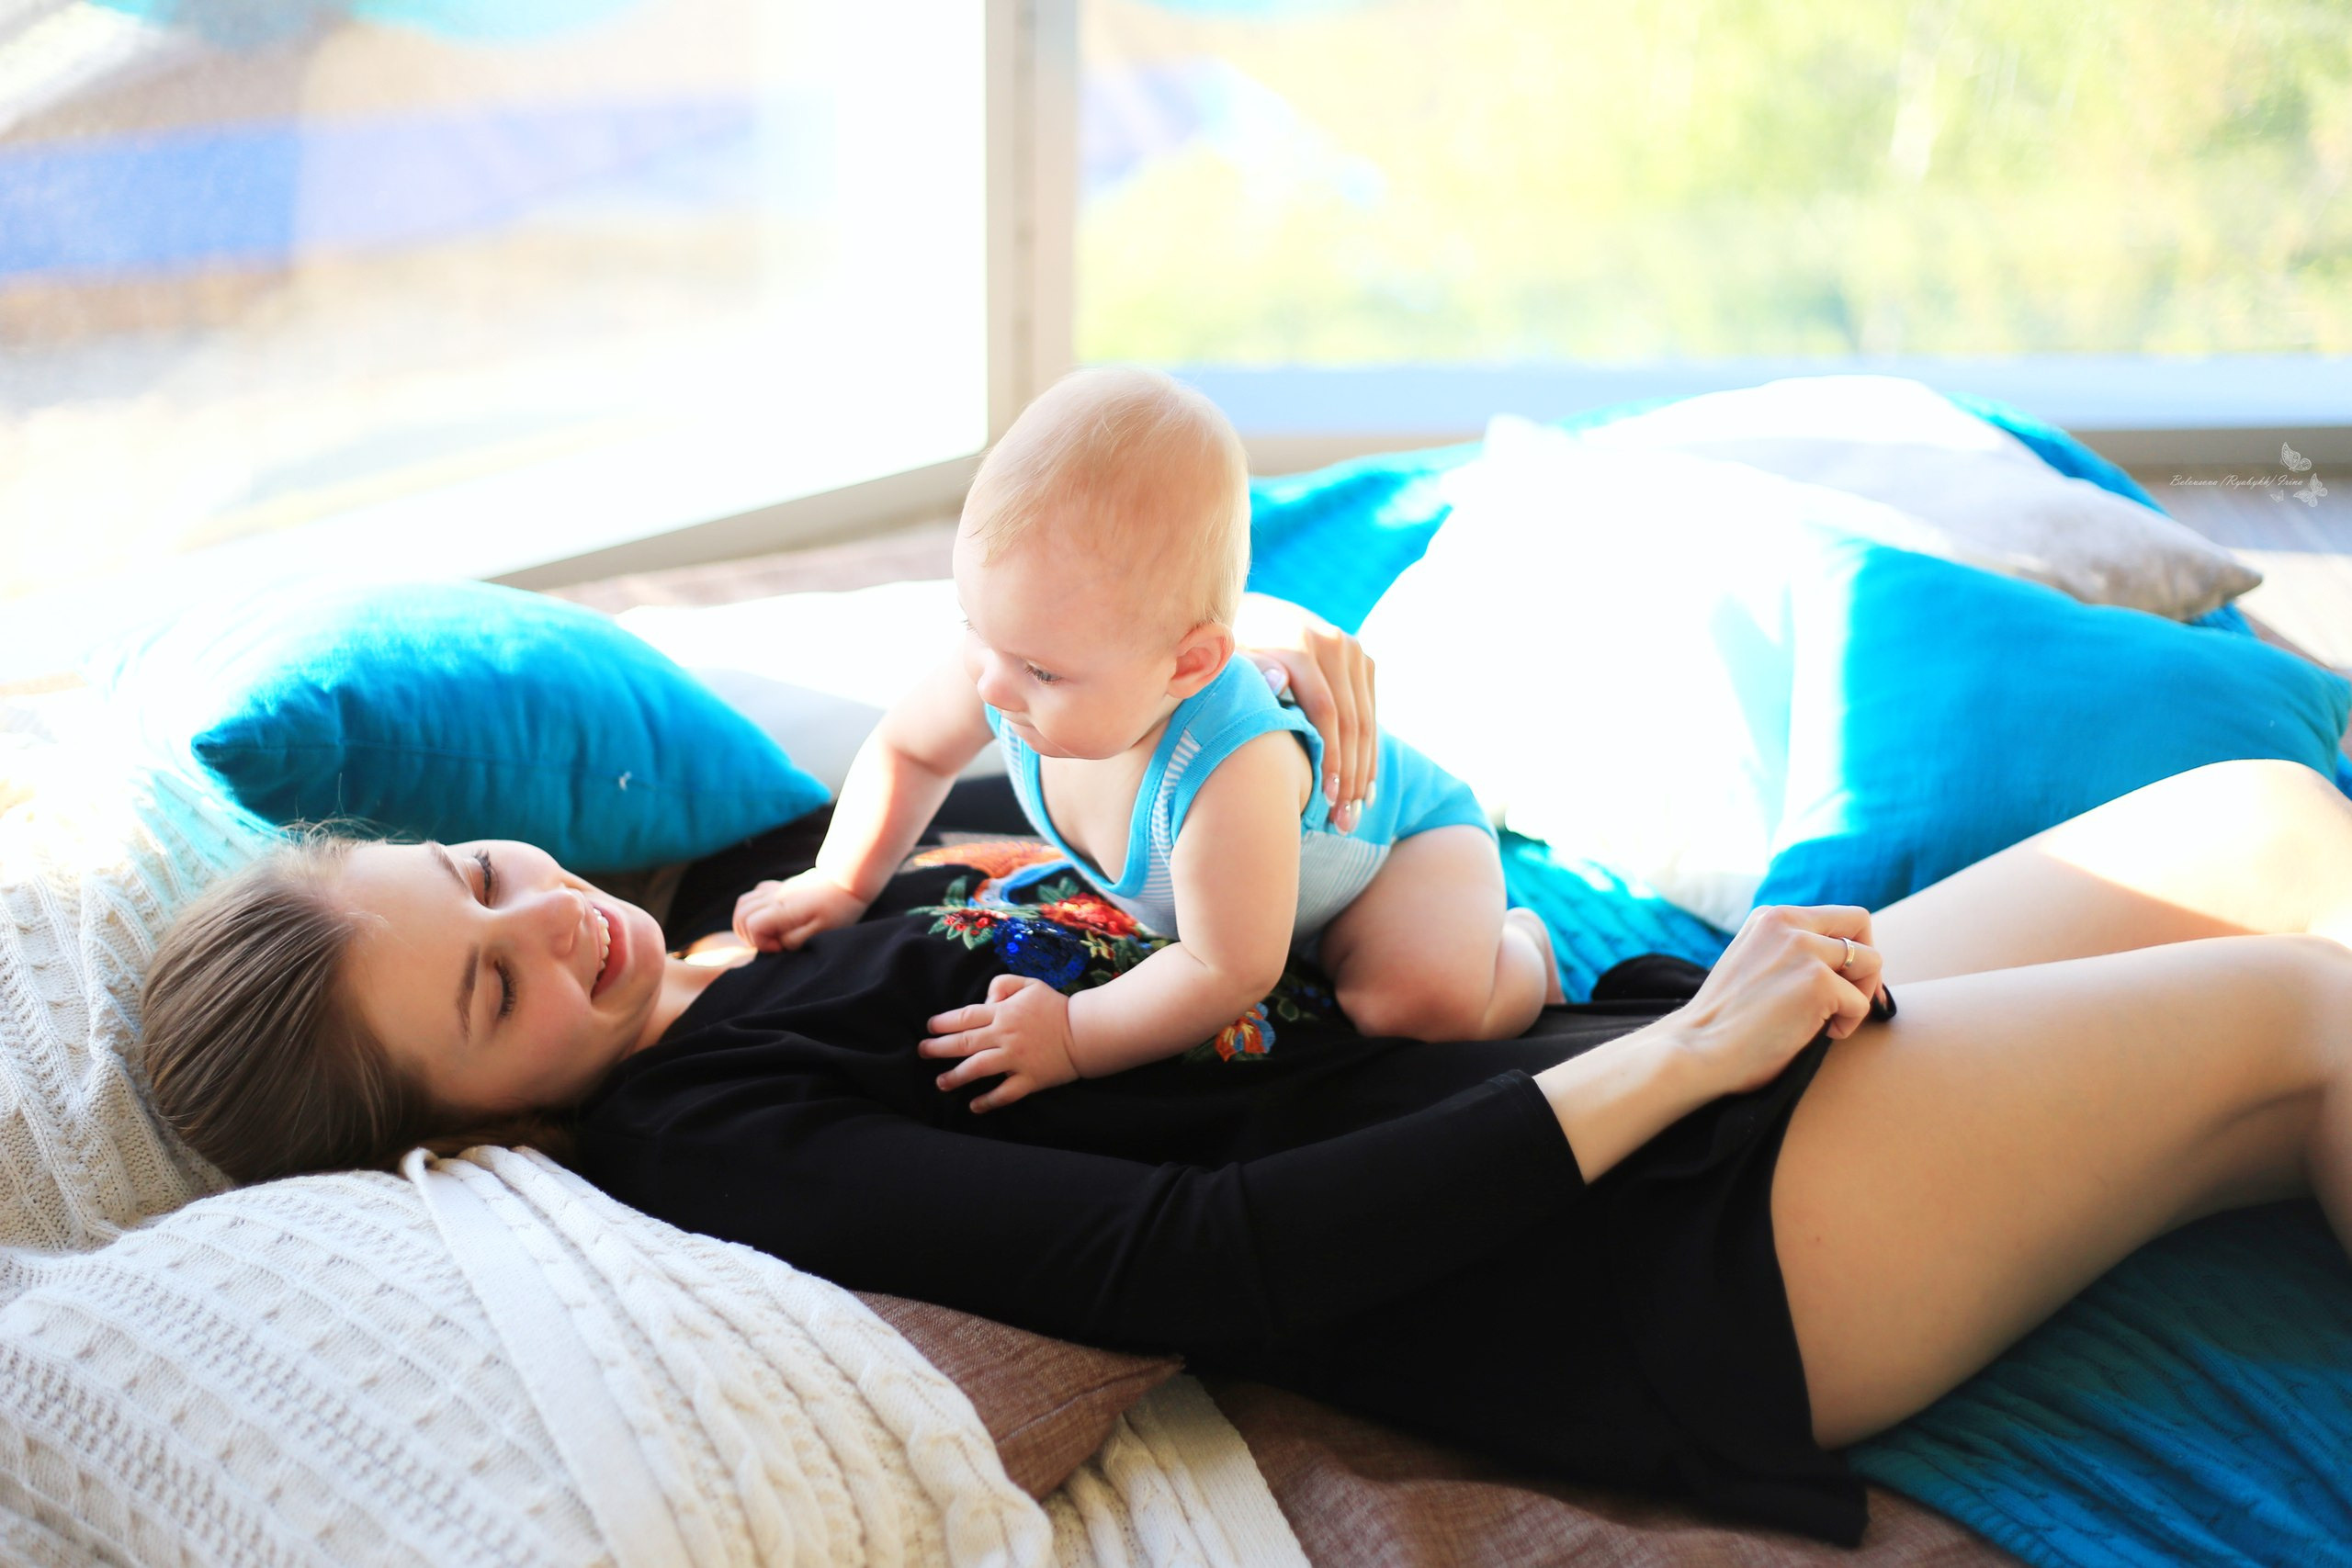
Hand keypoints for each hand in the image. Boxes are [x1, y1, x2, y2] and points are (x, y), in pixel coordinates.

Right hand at [732, 868, 869, 951]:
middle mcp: (774, 897)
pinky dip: (753, 908)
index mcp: (783, 909)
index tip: (779, 947)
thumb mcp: (821, 931)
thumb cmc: (839, 908)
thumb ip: (794, 941)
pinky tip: (769, 917)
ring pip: (743, 903)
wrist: (847, 879)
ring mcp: (775, 890)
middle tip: (771, 943)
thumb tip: (777, 944)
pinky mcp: (779, 887)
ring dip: (746, 922)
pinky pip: (754, 894)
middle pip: (740, 914)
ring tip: (767, 933)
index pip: (752, 925)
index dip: (760, 942)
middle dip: (748, 935)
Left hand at [920, 973, 1081, 1113]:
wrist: (1085, 1032)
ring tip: (941, 1082)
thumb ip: (1002, 984)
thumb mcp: (1029, 984)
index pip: (965, 1016)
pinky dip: (988, 1101)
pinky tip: (974, 1106)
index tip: (930, 1027)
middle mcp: (1005, 1036)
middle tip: (923, 1052)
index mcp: (1003, 1012)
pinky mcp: (1029, 1079)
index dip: (943, 1022)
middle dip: (939, 1048)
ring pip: (978, 1068)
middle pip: (964, 1042)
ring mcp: (1016, 1059)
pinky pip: (1005, 1093)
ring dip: (956, 1076)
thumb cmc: (1055, 1006)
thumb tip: (985, 998)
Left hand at [1233, 593, 1376, 832]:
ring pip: (1367, 722)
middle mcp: (1334, 643)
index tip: (1325, 799)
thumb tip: (1278, 681)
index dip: (1330, 758)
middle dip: (1350, 776)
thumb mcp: (1226, 663)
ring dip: (1364, 772)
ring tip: (1355, 814)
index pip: (1326, 712)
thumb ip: (1247, 672)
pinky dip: (1369, 753)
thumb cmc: (1228, 654)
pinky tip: (1365, 788)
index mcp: (1300, 644)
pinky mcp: (1363, 661)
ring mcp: (1353, 651)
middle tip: (1343, 821)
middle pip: (1352, 721)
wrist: (1252, 617)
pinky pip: (1371, 714)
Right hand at [1676, 905, 1889, 1094]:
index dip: (1846, 950)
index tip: (1838, 983)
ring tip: (1829, 1021)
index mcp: (1770, 918)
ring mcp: (1803, 950)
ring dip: (1860, 995)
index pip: (1835, 917)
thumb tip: (1844, 964)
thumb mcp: (1754, 965)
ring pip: (1871, 961)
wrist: (1696, 1050)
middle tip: (1847, 999)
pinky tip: (1819, 1035)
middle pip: (1860, 922)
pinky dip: (1848, 1025)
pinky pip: (1861, 1003)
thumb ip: (1788, 952)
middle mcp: (1786, 923)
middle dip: (1864, 963)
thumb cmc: (1724, 1023)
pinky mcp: (1818, 983)